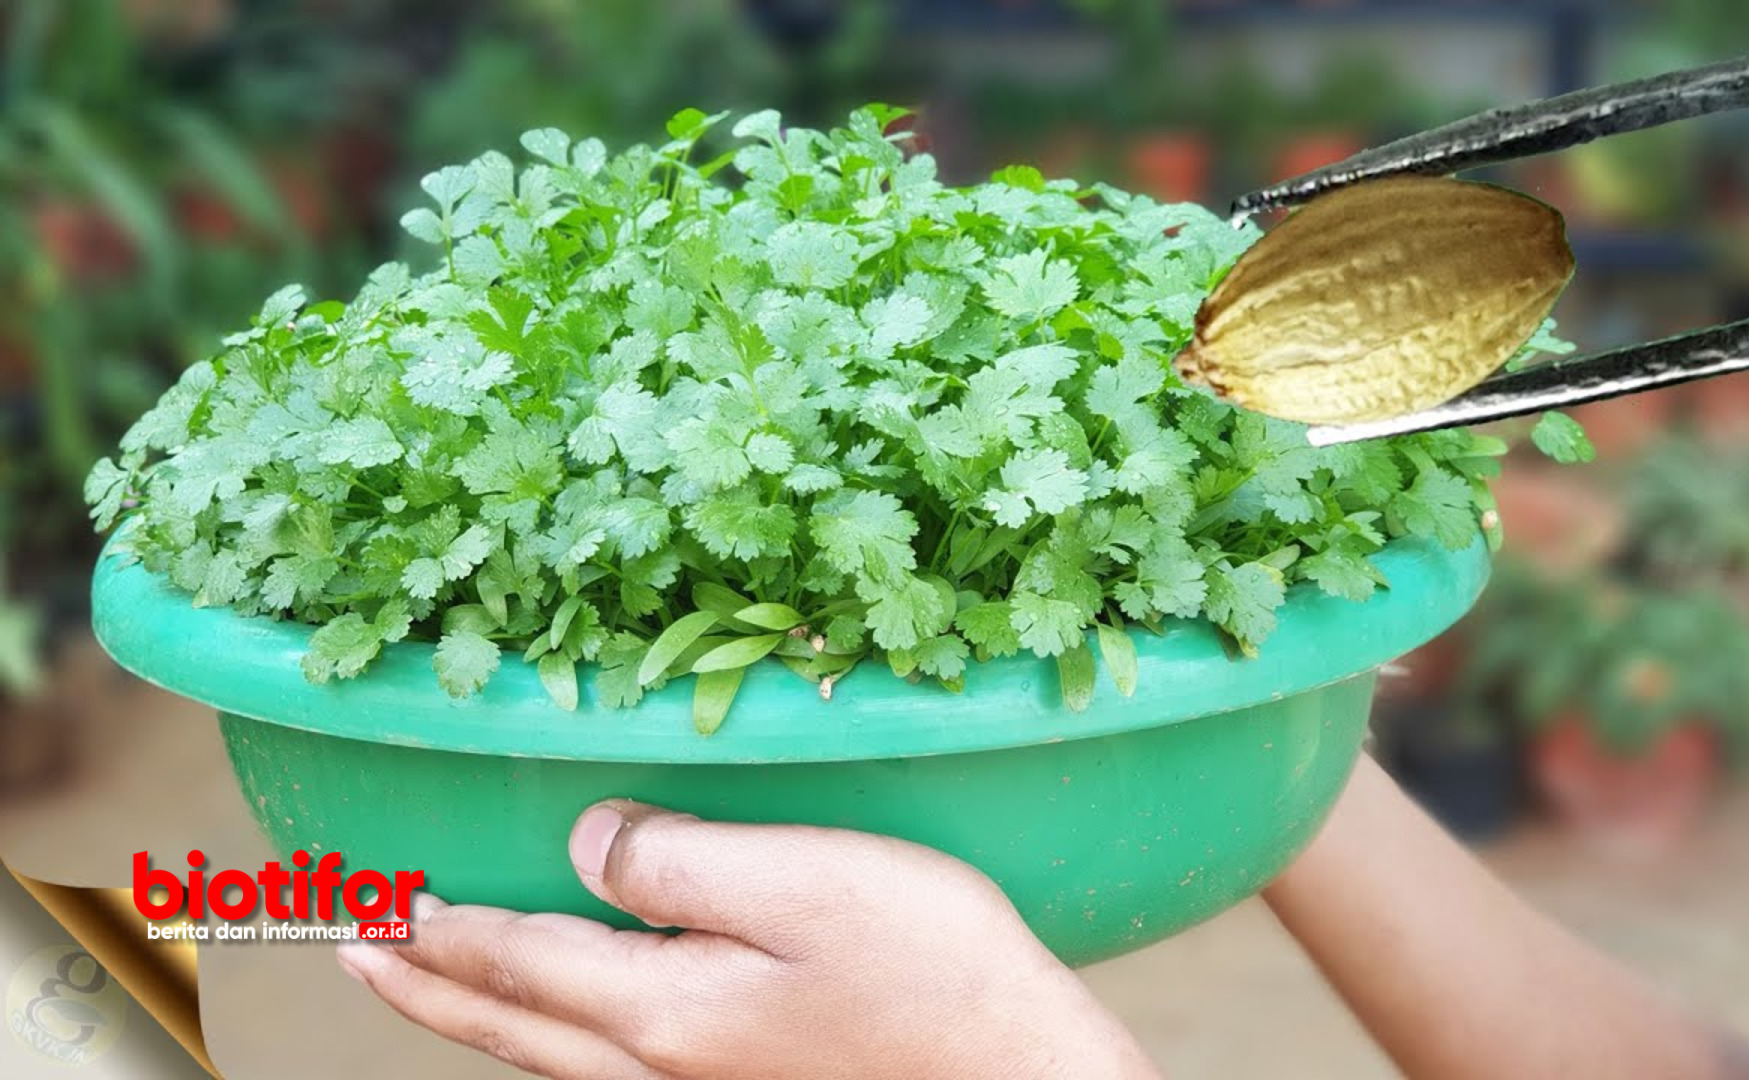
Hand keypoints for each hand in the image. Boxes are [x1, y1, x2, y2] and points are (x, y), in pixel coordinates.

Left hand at [337, 801, 1157, 1079]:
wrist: (1014, 1073)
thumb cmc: (930, 973)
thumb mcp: (806, 883)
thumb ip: (679, 859)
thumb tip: (586, 839)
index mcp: (660, 1005)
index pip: (513, 958)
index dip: (433, 928)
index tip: (364, 906)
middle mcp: (659, 1062)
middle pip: (508, 1024)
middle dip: (423, 985)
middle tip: (349, 954)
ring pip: (546, 1055)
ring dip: (472, 1014)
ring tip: (427, 982)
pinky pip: (598, 1066)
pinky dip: (541, 1037)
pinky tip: (558, 1023)